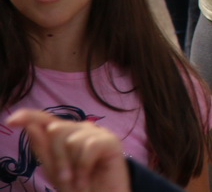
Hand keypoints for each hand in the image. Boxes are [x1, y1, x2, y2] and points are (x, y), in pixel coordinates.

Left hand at [6, 109, 130, 191]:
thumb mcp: (55, 171)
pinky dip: (84, 167)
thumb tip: (31, 126)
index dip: (29, 116)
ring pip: (71, 139)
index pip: (45, 120)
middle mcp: (80, 129)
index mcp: (65, 135)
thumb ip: (43, 149)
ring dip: (72, 166)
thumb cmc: (79, 187)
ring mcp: (97, 133)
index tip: (10, 120)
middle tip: (66, 178)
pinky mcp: (111, 140)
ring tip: (79, 179)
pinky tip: (87, 177)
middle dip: (56, 159)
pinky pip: (88, 146)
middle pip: (56, 130)